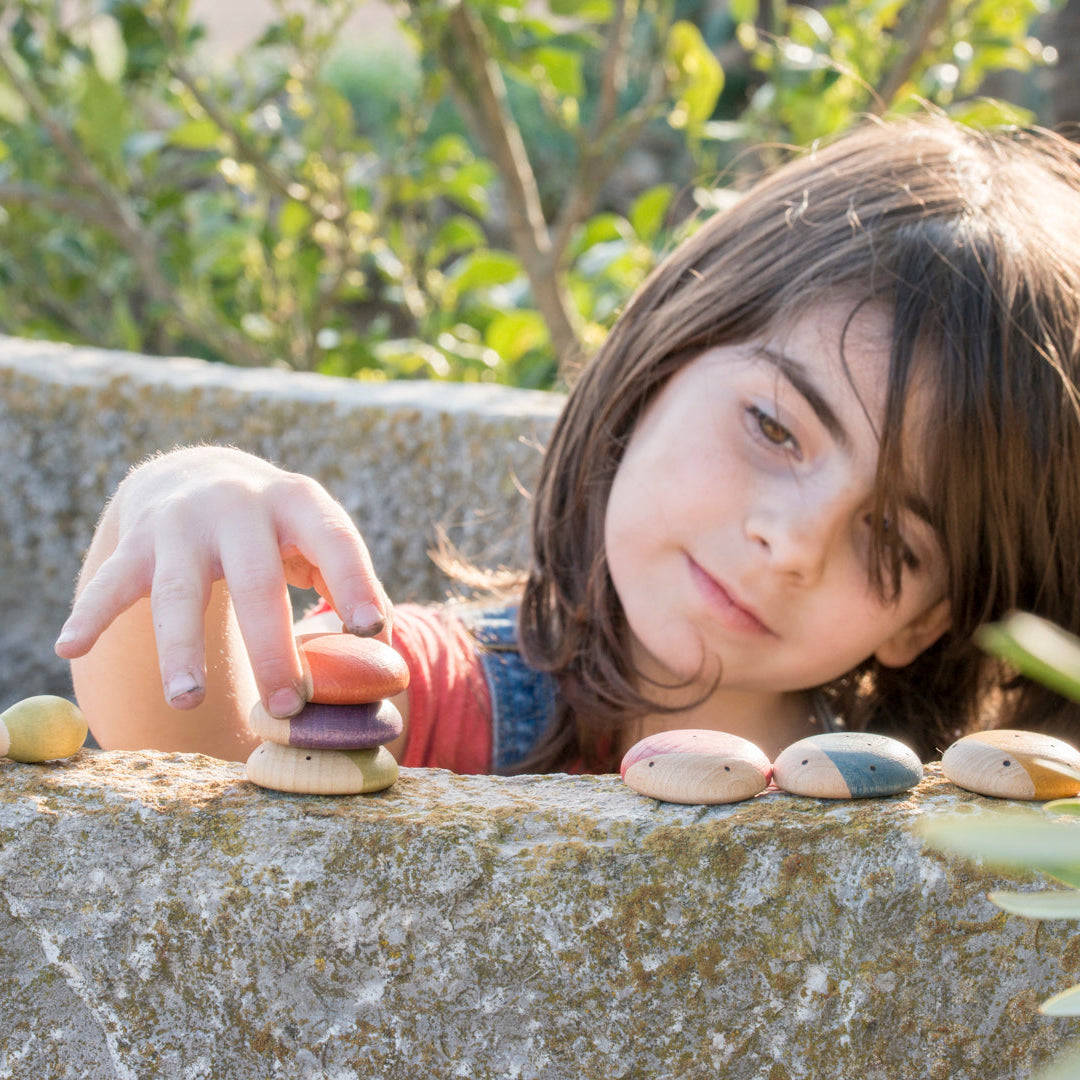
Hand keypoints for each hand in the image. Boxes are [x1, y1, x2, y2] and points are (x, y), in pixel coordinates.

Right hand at [55, 446, 389, 717]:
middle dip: (272, 646)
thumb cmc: (278, 528)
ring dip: (182, 647)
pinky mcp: (137, 542)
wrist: (199, 473)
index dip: (355, 582)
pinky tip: (69, 645)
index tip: (372, 629)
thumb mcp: (318, 539)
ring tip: (187, 700)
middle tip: (287, 705)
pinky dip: (90, 614)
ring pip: (179, 590)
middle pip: (256, 580)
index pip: (335, 540)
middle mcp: (240, 505)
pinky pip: (111, 582)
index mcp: (299, 502)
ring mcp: (183, 522)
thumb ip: (350, 587)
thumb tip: (381, 656)